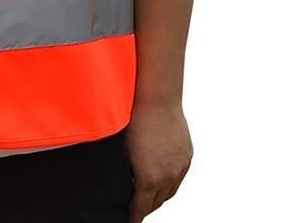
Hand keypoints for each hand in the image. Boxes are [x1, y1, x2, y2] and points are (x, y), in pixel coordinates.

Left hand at [125, 102, 192, 221]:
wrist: (157, 97)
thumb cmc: (134, 118)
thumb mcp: (123, 148)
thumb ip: (125, 169)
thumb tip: (120, 180)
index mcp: (150, 178)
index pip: (142, 207)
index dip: (134, 216)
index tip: (130, 220)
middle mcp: (168, 176)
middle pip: (158, 202)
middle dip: (146, 207)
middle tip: (137, 209)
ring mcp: (180, 166)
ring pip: (171, 192)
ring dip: (160, 196)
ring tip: (149, 197)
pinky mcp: (187, 155)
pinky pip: (179, 177)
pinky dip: (170, 182)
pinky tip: (162, 180)